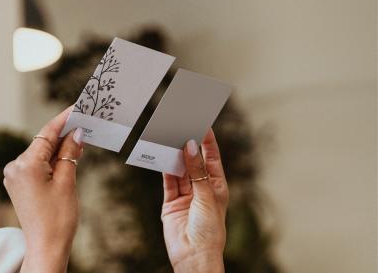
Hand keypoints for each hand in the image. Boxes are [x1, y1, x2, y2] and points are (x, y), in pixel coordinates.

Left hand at [3, 106, 83, 272]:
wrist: (46, 246)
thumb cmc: (57, 218)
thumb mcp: (67, 182)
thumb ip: (69, 153)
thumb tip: (75, 133)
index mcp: (26, 165)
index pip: (47, 133)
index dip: (64, 119)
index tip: (76, 108)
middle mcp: (15, 167)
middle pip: (43, 142)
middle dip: (64, 136)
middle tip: (84, 127)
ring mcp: (14, 176)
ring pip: (40, 153)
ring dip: (59, 149)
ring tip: (79, 147)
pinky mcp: (18, 183)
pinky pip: (36, 164)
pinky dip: (51, 160)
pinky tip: (66, 159)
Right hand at [161, 129, 228, 272]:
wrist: (194, 255)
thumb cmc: (210, 230)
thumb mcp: (207, 196)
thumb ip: (196, 171)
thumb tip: (190, 146)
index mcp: (217, 186)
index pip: (212, 158)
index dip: (207, 142)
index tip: (202, 124)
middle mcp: (201, 189)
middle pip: (194, 162)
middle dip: (188, 146)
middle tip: (181, 127)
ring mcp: (185, 195)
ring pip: (179, 170)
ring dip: (175, 155)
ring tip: (170, 138)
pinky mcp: (170, 202)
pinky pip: (168, 181)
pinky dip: (165, 169)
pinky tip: (162, 156)